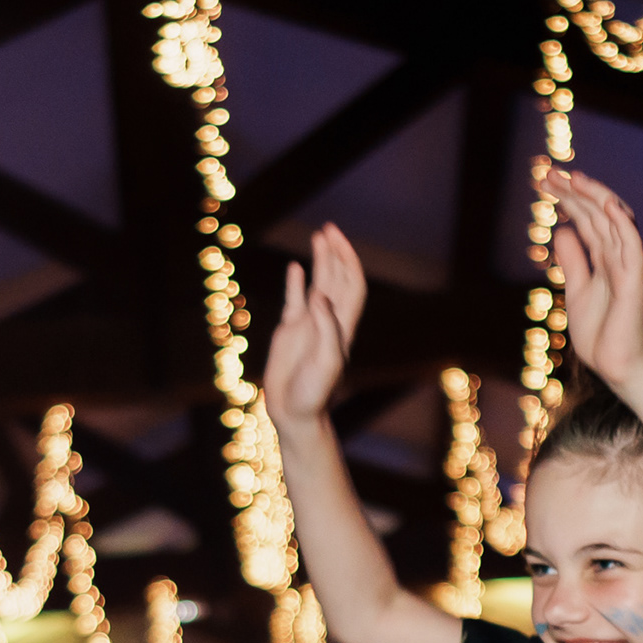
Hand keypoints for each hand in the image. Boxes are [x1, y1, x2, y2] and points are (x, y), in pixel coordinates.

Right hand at [259, 226, 364, 424]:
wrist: (295, 413)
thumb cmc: (314, 394)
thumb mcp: (326, 363)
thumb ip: (326, 329)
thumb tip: (320, 296)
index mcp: (342, 326)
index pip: (352, 285)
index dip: (348, 261)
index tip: (338, 240)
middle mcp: (328, 321)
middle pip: (338, 279)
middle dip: (336, 252)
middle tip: (329, 229)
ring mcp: (309, 325)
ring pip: (319, 284)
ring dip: (320, 261)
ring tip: (317, 236)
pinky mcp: (290, 332)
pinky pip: (294, 300)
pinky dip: (296, 283)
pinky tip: (295, 268)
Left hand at [533, 163, 642, 388]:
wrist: (616, 367)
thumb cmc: (601, 333)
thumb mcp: (577, 291)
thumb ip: (574, 261)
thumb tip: (562, 230)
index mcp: (603, 259)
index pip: (586, 220)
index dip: (567, 199)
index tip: (545, 182)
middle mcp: (616, 257)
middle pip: (597, 214)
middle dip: (574, 192)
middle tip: (549, 174)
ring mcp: (627, 268)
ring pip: (614, 223)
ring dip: (595, 198)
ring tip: (573, 178)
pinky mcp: (634, 283)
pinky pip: (632, 248)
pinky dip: (623, 225)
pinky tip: (608, 204)